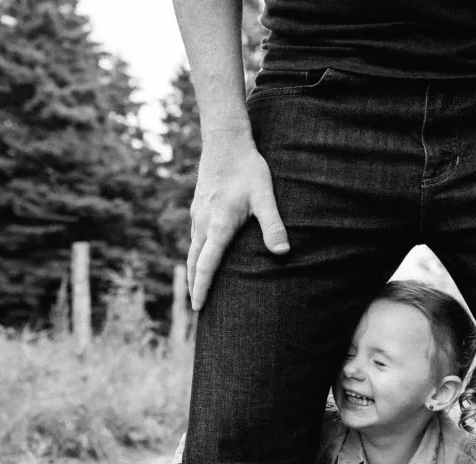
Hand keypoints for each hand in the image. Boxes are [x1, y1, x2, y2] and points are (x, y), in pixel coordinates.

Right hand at [187, 136, 288, 310]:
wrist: (225, 142)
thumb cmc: (249, 169)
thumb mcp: (265, 197)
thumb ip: (273, 226)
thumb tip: (283, 253)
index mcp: (218, 226)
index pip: (206, 265)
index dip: (202, 288)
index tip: (198, 307)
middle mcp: (202, 223)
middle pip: (193, 262)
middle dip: (195, 286)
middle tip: (197, 309)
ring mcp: (197, 216)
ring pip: (192, 250)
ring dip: (194, 271)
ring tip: (198, 290)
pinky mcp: (198, 208)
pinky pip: (194, 238)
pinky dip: (195, 255)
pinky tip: (202, 258)